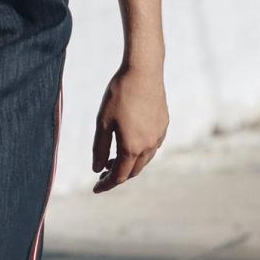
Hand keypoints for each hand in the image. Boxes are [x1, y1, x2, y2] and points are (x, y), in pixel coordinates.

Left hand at [91, 64, 167, 190]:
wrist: (143, 71)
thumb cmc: (119, 95)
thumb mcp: (102, 122)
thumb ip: (99, 148)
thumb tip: (97, 169)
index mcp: (132, 147)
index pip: (119, 176)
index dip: (106, 185)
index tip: (95, 188)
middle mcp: (149, 146)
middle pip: (133, 171)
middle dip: (117, 176)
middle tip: (102, 173)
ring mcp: (159, 136)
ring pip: (144, 160)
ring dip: (129, 164)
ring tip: (113, 158)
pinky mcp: (163, 125)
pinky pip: (152, 146)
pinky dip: (139, 152)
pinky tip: (129, 142)